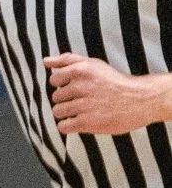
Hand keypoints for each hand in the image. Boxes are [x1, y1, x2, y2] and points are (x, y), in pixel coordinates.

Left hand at [44, 53, 171, 135]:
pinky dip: (69, 126)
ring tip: (83, 112)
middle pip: (56, 97)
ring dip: (67, 113)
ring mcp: (84, 105)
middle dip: (67, 100)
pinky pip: (63, 127)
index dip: (64, 85)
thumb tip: (46, 61)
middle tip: (84, 101)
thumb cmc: (115, 81)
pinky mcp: (87, 122)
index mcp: (81, 70)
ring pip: (58, 112)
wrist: (141, 99)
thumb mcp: (93, 64)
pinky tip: (80, 122)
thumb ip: (67, 60)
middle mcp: (81, 86)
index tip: (77, 88)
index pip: (54, 80)